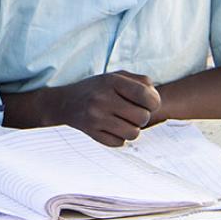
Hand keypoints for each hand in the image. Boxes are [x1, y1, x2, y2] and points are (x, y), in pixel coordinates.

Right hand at [40, 72, 160, 145]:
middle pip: (142, 117)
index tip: (148, 103)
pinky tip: (111, 128)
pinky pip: (119, 143)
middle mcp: (102, 99)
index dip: (153, 102)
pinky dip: (119, 137)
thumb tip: (156, 98)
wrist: (64, 103)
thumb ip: (141, 82)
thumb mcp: (116, 76)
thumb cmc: (97, 89)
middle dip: (142, 116)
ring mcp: (96, 117)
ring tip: (123, 121)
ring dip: (131, 128)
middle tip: (132, 112)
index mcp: (111, 81)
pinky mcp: (91, 132)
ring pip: (133, 133)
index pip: (147, 96)